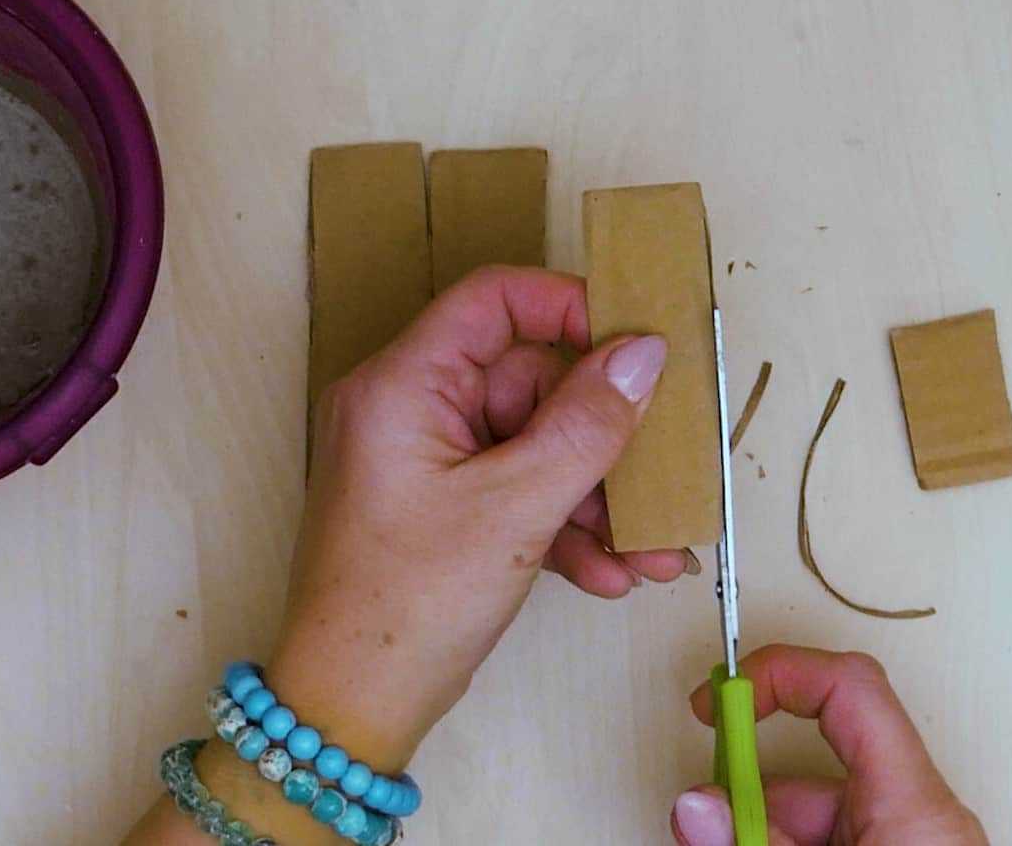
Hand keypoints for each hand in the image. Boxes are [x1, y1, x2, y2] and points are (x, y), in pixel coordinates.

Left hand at [268, 266, 693, 766]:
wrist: (348, 710)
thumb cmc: (406, 606)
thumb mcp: (516, 509)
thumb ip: (587, 424)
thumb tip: (642, 353)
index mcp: (403, 385)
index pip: (494, 300)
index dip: (570, 308)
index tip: (637, 342)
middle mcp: (407, 410)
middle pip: (528, 383)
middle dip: (602, 436)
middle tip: (663, 473)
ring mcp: (422, 463)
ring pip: (531, 445)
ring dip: (595, 496)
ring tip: (653, 549)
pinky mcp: (438, 510)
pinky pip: (513, 491)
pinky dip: (562, 527)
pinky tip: (611, 574)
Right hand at [670, 645, 986, 845]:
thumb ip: (759, 840)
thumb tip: (698, 806)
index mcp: (918, 805)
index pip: (850, 687)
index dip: (779, 674)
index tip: (722, 700)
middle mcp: (922, 814)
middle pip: (817, 762)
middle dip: (748, 786)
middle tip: (700, 814)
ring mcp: (914, 840)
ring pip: (819, 807)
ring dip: (763, 824)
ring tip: (718, 840)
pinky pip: (840, 835)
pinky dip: (795, 842)